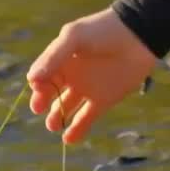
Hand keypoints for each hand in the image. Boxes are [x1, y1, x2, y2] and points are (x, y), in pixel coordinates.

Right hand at [26, 7, 156, 142]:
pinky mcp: (104, 100)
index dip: (38, 85)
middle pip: (50, 94)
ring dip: (57, 119)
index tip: (39, 89)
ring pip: (66, 108)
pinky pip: (85, 120)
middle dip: (42, 103)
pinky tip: (68, 139)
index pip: (43, 77)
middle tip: (39, 108)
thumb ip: (54, 57)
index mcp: (63, 58)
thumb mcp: (75, 37)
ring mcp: (88, 88)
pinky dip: (77, 131)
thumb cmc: (103, 31)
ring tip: (54, 125)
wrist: (139, 36)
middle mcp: (73, 74)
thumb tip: (31, 79)